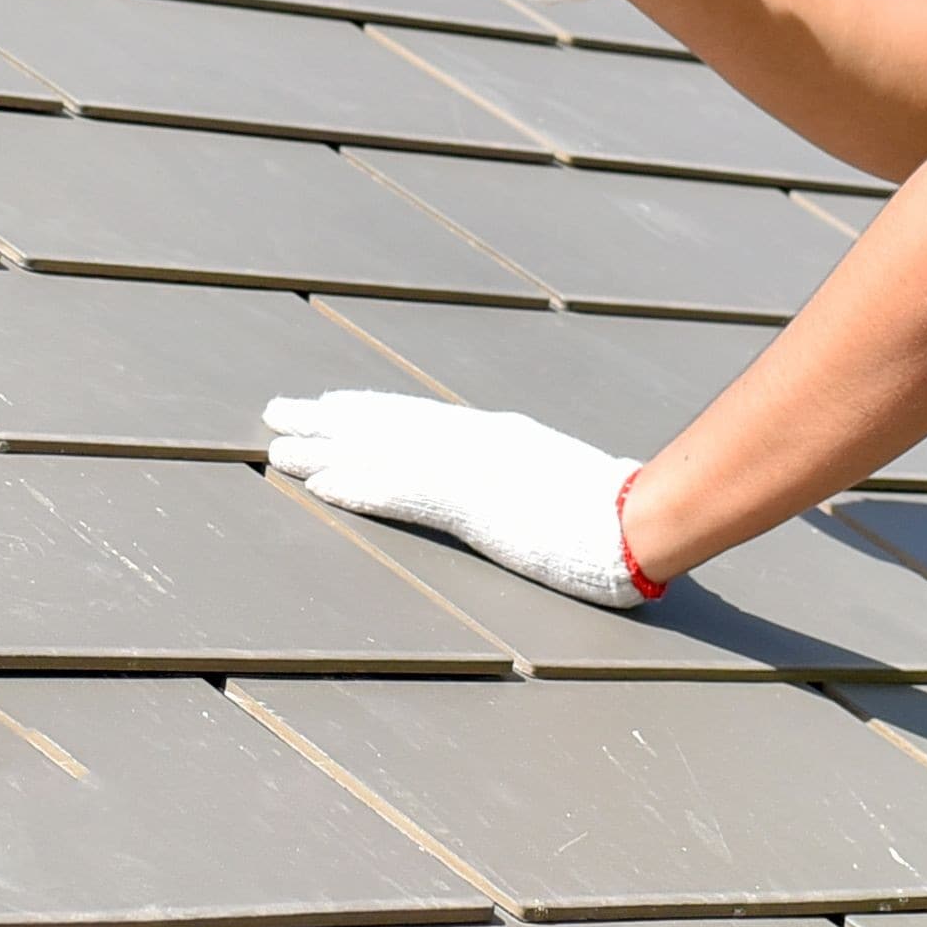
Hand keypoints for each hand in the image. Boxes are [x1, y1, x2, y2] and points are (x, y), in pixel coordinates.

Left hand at [263, 390, 653, 606]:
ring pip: (382, 450)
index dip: (369, 412)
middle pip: (388, 423)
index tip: (329, 406)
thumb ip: (534, 485)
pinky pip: (403, 491)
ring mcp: (476, 469)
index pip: (420, 420)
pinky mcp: (476, 502)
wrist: (649, 520)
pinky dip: (358, 485)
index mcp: (501, 439)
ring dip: (325, 449)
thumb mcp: (567, 490)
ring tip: (277, 446)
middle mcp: (478, 442)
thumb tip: (524, 495)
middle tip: (278, 411)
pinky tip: (320, 485)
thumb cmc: (623, 516)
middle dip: (329, 419)